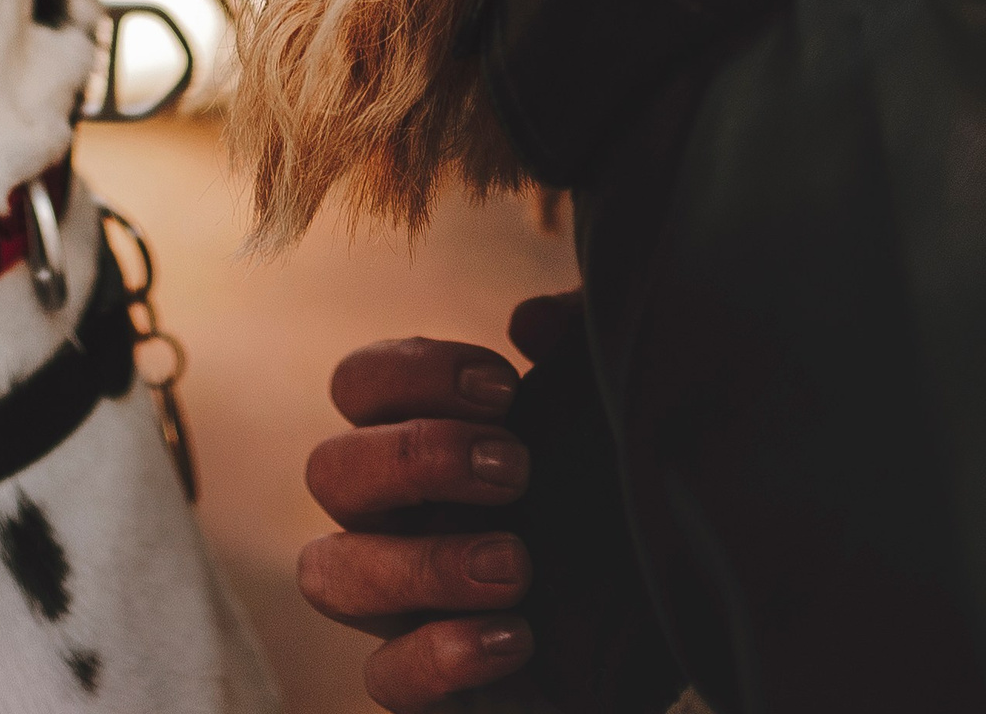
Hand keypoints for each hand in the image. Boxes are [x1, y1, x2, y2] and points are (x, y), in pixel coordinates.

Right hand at [296, 293, 580, 710]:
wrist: (671, 623)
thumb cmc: (617, 504)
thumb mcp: (608, 420)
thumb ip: (580, 354)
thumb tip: (531, 322)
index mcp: (415, 442)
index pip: (356, 385)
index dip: (412, 374)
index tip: (506, 387)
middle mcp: (388, 522)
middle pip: (329, 471)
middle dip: (417, 459)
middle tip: (517, 469)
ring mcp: (398, 608)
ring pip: (330, 575)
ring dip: (418, 563)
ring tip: (516, 567)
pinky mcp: (429, 688)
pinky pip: (385, 681)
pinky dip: (437, 657)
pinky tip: (518, 639)